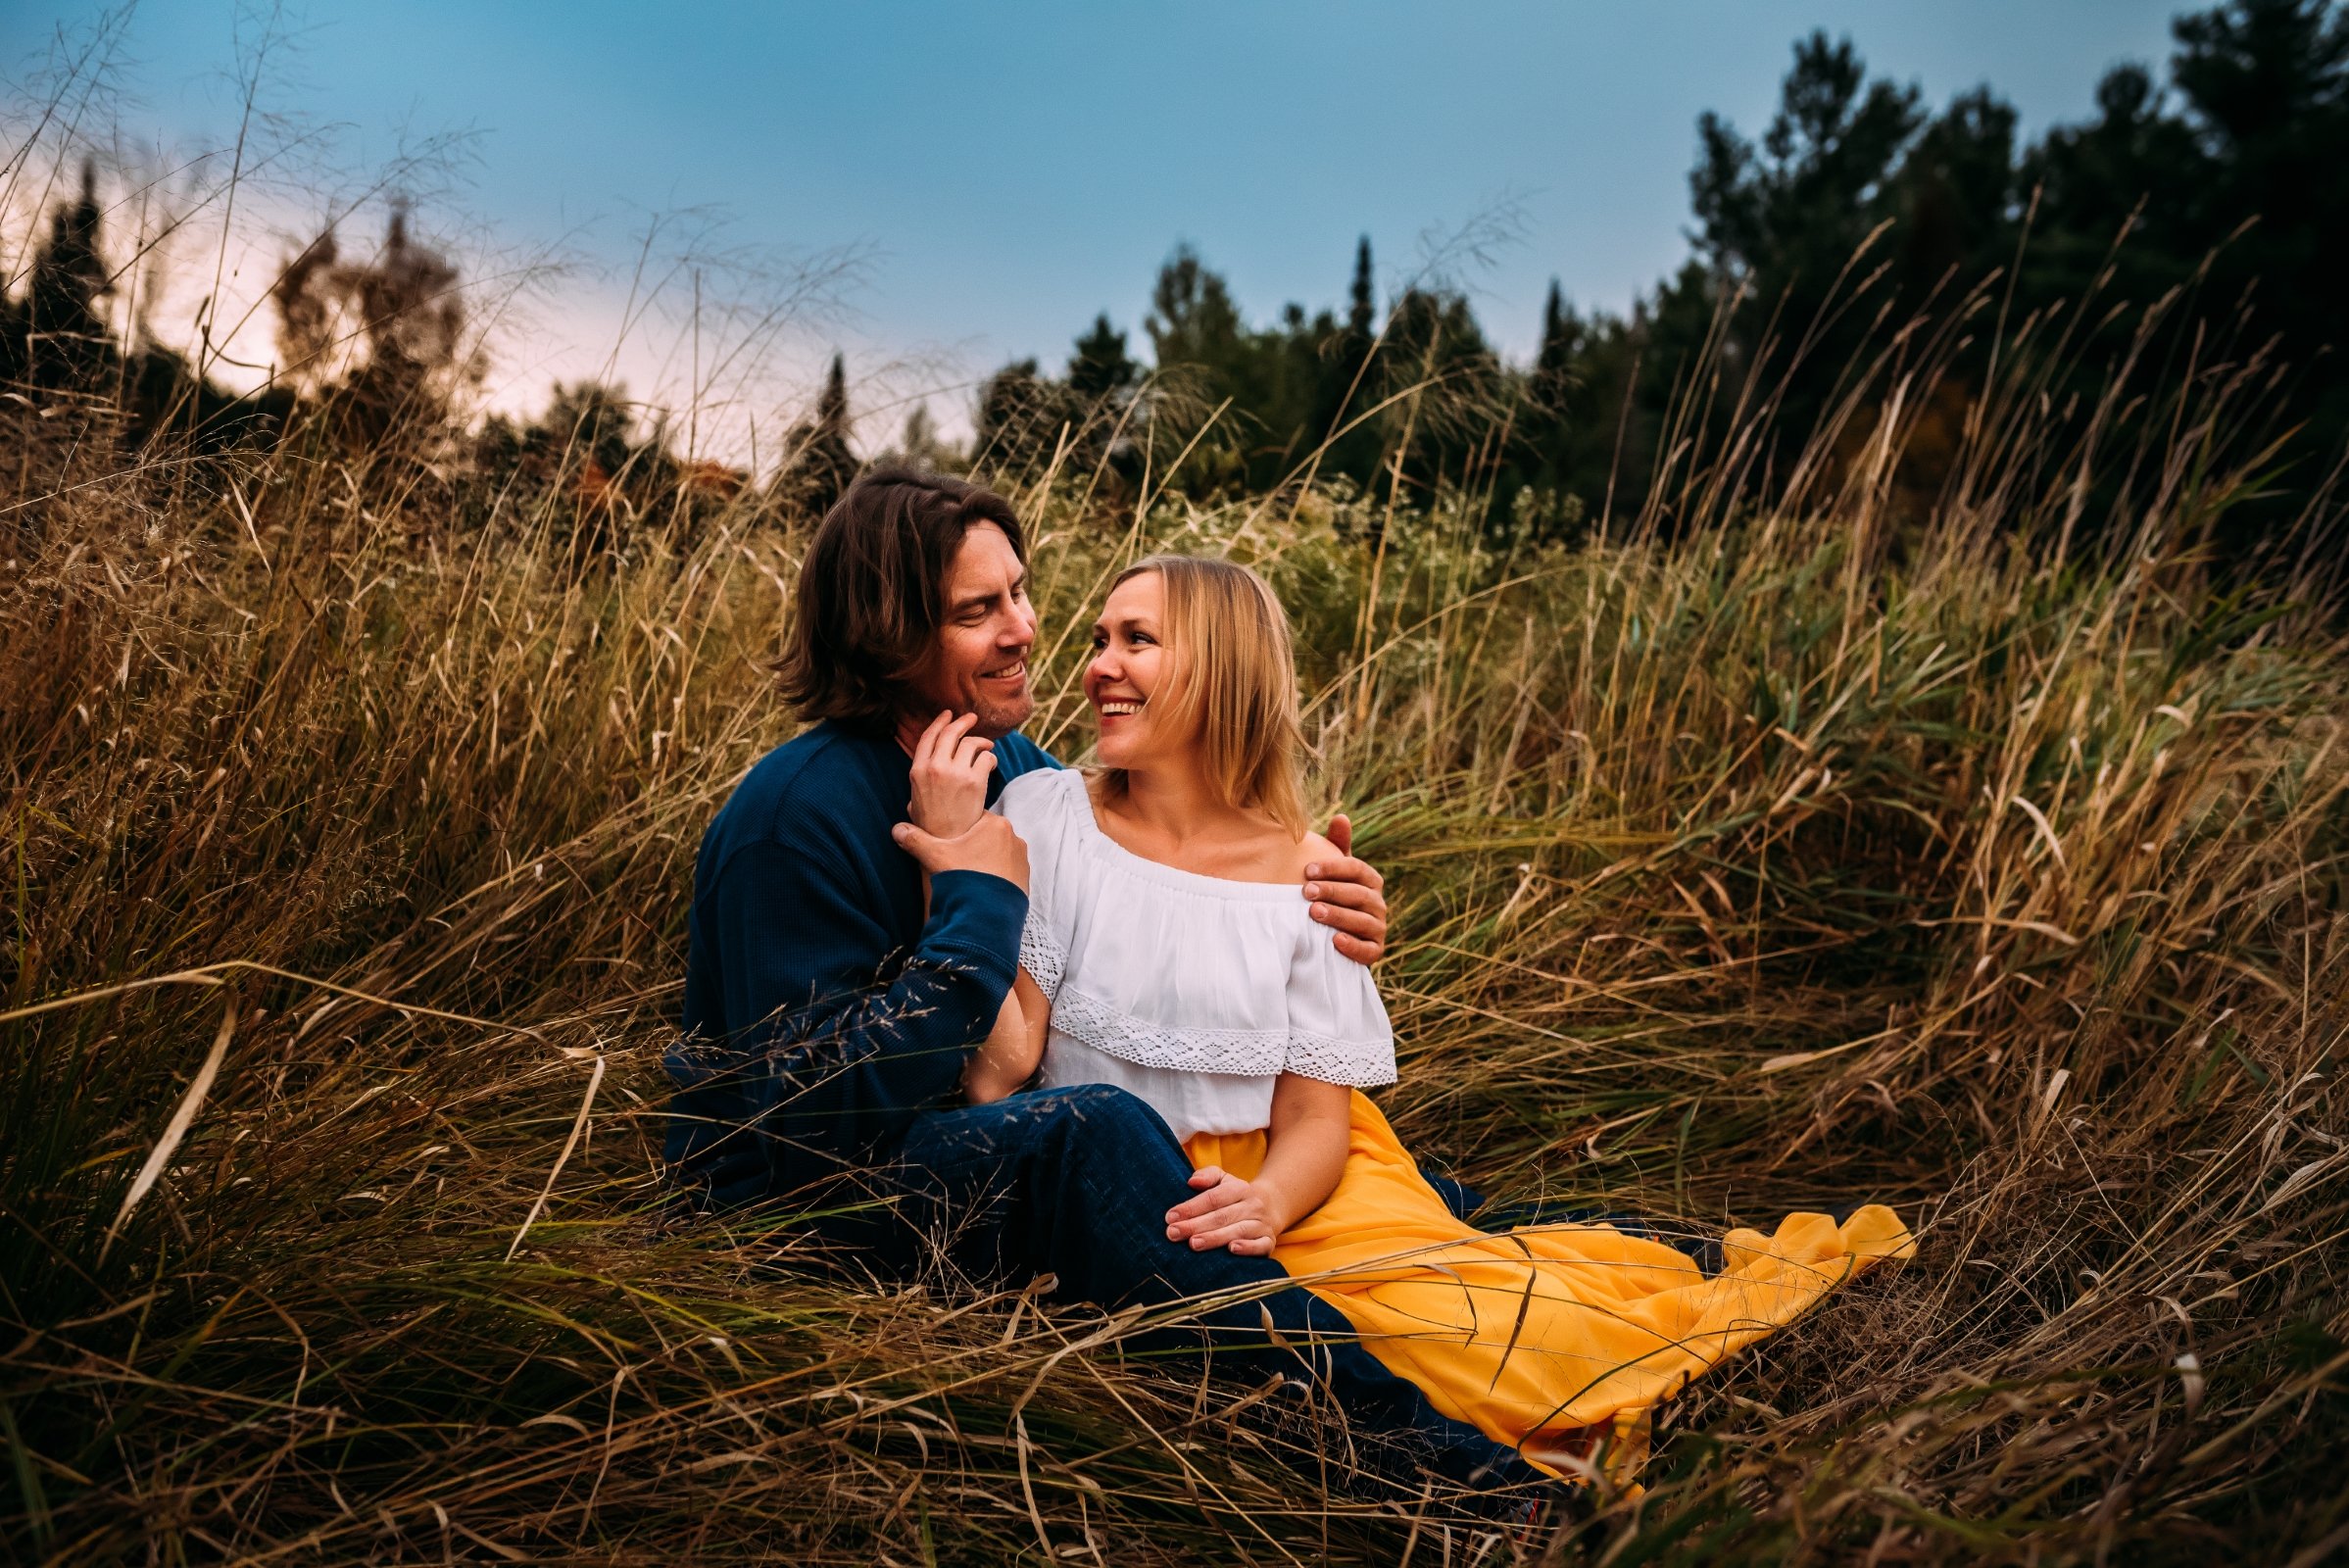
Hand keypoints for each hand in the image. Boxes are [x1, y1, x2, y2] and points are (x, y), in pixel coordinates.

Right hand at [893, 812, 1029, 892]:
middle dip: (973, 846)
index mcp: (996, 824)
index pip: (973, 818)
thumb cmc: (963, 879)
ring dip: (985, 862)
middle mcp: (1015, 838)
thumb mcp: (934, 856)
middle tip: (956, 862)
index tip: (949, 843)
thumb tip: (897, 830)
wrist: (985, 917)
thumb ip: (916, 839)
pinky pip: (1007, 873)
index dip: (959, 830)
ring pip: (998, 855)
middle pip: (987, 836)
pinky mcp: (1026, 881)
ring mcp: (1022, 861)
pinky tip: (981, 888)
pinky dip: (996, 878)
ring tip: (968, 877)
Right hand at [907, 710, 995, 838]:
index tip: (948, 714)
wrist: (947, 844)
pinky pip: (986, 758)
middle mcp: (935, 768)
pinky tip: (991, 764)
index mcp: (917, 770)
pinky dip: (991, 758)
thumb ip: (919, 781)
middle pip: (950, 733)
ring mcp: (956, 773)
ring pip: (970, 743)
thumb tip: (926, 769)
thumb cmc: (931, 826)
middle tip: (972, 718)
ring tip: (986, 746)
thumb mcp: (914, 800)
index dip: (939, 722)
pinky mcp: (975, 781)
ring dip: (981, 742)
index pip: (928, 737)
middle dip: (963, 722)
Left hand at [1166, 1165, 1284, 1255]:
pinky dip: (1248, 1248)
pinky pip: (1261, 1246)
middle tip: (1173, 1233)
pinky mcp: (1269, 1242)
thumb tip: (1192, 1181)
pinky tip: (1231, 1250)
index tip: (1170, 1217)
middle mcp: (1252, 1206)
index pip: (1213, 1198)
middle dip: (1195, 1225)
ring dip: (1214, 1238)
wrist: (1272, 1206)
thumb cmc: (1237, 1196)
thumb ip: (1208, 1175)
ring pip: (1238, 1231)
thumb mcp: (1224, 1179)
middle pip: (1222, 1216)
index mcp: (1239, 1189)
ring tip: (1193, 1244)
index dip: (1191, 1207)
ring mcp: (1262, 1224)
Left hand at [1305, 812, 1387, 965]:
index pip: (1356, 869)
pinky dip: (1353, 946)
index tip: (1307, 870)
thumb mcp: (1334, 872)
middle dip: (1332, 891)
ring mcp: (1378, 927)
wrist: (1330, 936)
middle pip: (1358, 894)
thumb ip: (1337, 846)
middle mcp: (1378, 903)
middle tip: (1306, 892)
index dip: (1333, 868)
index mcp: (1370, 880)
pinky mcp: (1375, 951)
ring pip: (1362, 921)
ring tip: (1314, 913)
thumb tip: (1342, 816)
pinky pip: (1368, 950)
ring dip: (1339, 916)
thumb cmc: (1331, 896)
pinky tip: (1335, 941)